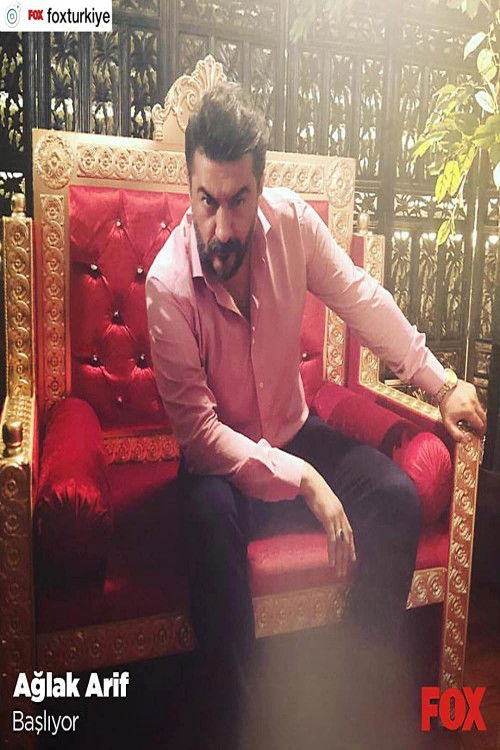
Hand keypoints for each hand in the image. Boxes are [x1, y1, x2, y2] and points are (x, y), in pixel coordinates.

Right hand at [300, 461, 355, 578]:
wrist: (312, 484)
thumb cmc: (315, 492)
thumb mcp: (324, 504)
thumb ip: (327, 512)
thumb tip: (325, 517)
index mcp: (341, 513)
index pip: (349, 534)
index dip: (351, 547)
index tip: (351, 558)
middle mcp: (341, 517)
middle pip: (346, 541)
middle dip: (346, 557)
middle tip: (345, 570)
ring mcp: (336, 519)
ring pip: (340, 543)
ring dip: (340, 559)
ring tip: (338, 570)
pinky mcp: (328, 520)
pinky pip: (332, 539)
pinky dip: (332, 552)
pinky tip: (332, 561)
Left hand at [439, 379, 485, 441]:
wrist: (441, 386)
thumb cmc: (444, 402)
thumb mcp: (447, 421)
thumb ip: (455, 433)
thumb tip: (463, 440)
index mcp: (469, 412)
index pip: (480, 425)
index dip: (479, 431)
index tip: (478, 433)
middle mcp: (474, 403)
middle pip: (483, 416)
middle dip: (481, 424)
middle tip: (478, 428)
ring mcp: (474, 396)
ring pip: (479, 407)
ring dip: (476, 413)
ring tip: (469, 417)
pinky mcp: (472, 389)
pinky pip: (475, 398)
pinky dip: (472, 403)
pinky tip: (465, 405)